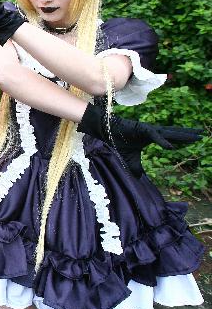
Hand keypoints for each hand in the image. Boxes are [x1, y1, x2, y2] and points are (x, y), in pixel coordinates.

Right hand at [78, 102, 202, 177]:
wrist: (106, 133)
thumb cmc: (118, 143)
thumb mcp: (130, 160)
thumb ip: (136, 168)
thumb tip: (139, 178)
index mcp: (151, 137)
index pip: (170, 138)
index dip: (182, 140)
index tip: (194, 141)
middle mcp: (153, 132)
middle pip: (174, 133)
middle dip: (188, 134)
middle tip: (202, 134)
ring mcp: (149, 129)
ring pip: (169, 133)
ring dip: (183, 135)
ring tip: (196, 136)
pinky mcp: (142, 129)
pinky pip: (155, 136)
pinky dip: (163, 141)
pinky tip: (171, 147)